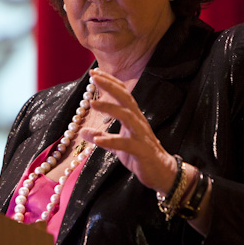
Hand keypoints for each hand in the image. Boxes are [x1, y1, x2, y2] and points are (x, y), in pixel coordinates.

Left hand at [81, 69, 176, 192]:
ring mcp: (141, 135)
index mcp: (133, 117)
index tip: (95, 72)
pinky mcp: (141, 150)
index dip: (110, 82)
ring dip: (110, 108)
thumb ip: (101, 137)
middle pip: (125, 98)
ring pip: (127, 116)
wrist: (161, 172)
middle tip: (94, 76)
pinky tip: (97, 140)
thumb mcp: (116, 146)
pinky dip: (111, 140)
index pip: (122, 93)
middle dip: (110, 86)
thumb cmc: (139, 155)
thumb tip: (82, 131)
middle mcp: (138, 121)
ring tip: (92, 104)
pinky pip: (126, 143)